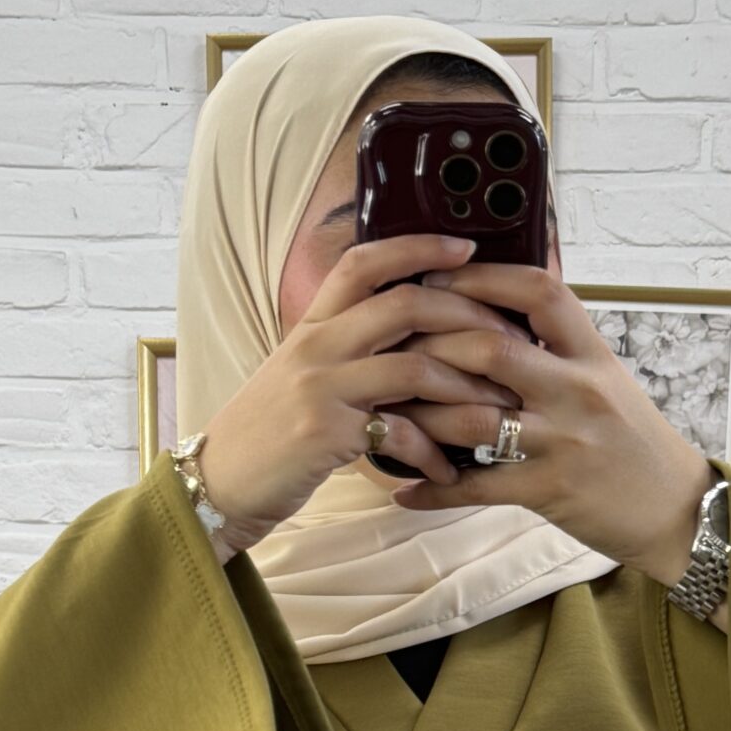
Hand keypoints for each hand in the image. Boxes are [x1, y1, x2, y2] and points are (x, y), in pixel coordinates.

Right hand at [194, 235, 528, 553]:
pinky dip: (434, 453)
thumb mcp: (303, 376)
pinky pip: (400, 434)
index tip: (466, 248)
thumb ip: (348, 350)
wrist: (220, 484)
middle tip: (510, 341)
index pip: (364, 262)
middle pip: (406, 305)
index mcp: (312, 326)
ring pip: (415, 369)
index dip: (418, 246)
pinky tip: (450, 471)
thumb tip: (413, 339)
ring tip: (500, 411)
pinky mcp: (326, 434)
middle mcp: (316, 347)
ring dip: (468, 390)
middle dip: (470, 319)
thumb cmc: (272, 434)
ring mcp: (320, 388)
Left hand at [384, 264, 716, 584]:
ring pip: (470, 418)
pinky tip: (404, 487)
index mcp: (591, 354)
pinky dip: (434, 488)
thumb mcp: (606, 378)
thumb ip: (558, 347)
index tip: (438, 276)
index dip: (482, 277)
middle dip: (432, 346)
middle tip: (394, 349)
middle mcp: (577, 391)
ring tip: (387, 411)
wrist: (675, 509)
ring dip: (420, 415)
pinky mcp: (548, 490)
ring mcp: (562, 441)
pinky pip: (476, 487)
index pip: (538, 292)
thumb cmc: (633, 441)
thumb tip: (497, 311)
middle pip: (490, 348)